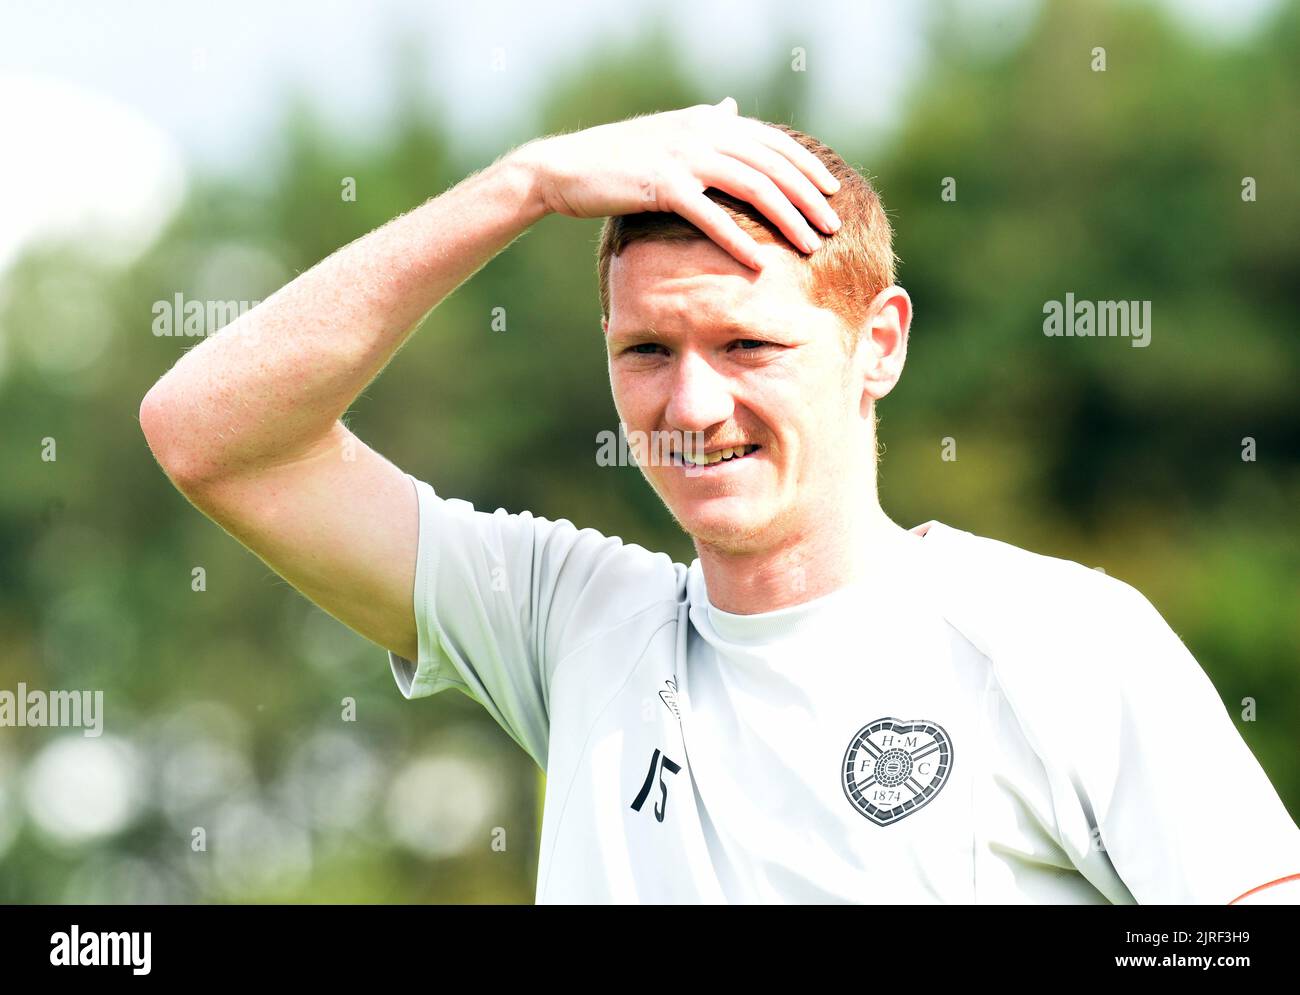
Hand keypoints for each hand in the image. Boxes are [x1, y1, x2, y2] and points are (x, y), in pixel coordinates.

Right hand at [509, 97, 841, 270]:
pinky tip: (759, 262)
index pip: (772, 142)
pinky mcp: (662, 187)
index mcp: (708, 121)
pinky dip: (738, 240)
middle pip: (772, 166)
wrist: (566, 167)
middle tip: (833, 225)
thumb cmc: (617, 157)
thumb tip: (731, 106)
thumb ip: (704, 122)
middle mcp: (702, 133)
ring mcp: (683, 158)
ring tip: (810, 245)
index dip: (806, 166)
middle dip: (808, 197)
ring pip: (753, 188)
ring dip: (787, 218)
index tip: (831, 191)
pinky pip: (712, 216)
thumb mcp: (668, 131)